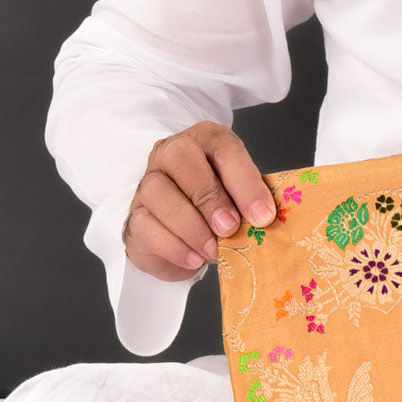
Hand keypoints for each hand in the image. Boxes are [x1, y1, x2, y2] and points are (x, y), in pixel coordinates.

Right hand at [121, 121, 275, 280]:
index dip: (244, 181)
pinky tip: (194, 259)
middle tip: (230, 228)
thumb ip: (251, 203)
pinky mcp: (135, 215)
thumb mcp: (244, 201)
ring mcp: (148, 183)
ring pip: (157, 191)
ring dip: (190, 225)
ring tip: (214, 249)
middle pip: (180, 158)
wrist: (189, 239)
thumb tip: (265, 220)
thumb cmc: (222, 212)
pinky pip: (145, 225)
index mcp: (207, 142)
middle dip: (208, 196)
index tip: (262, 215)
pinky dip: (173, 245)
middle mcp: (172, 154)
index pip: (223, 148)